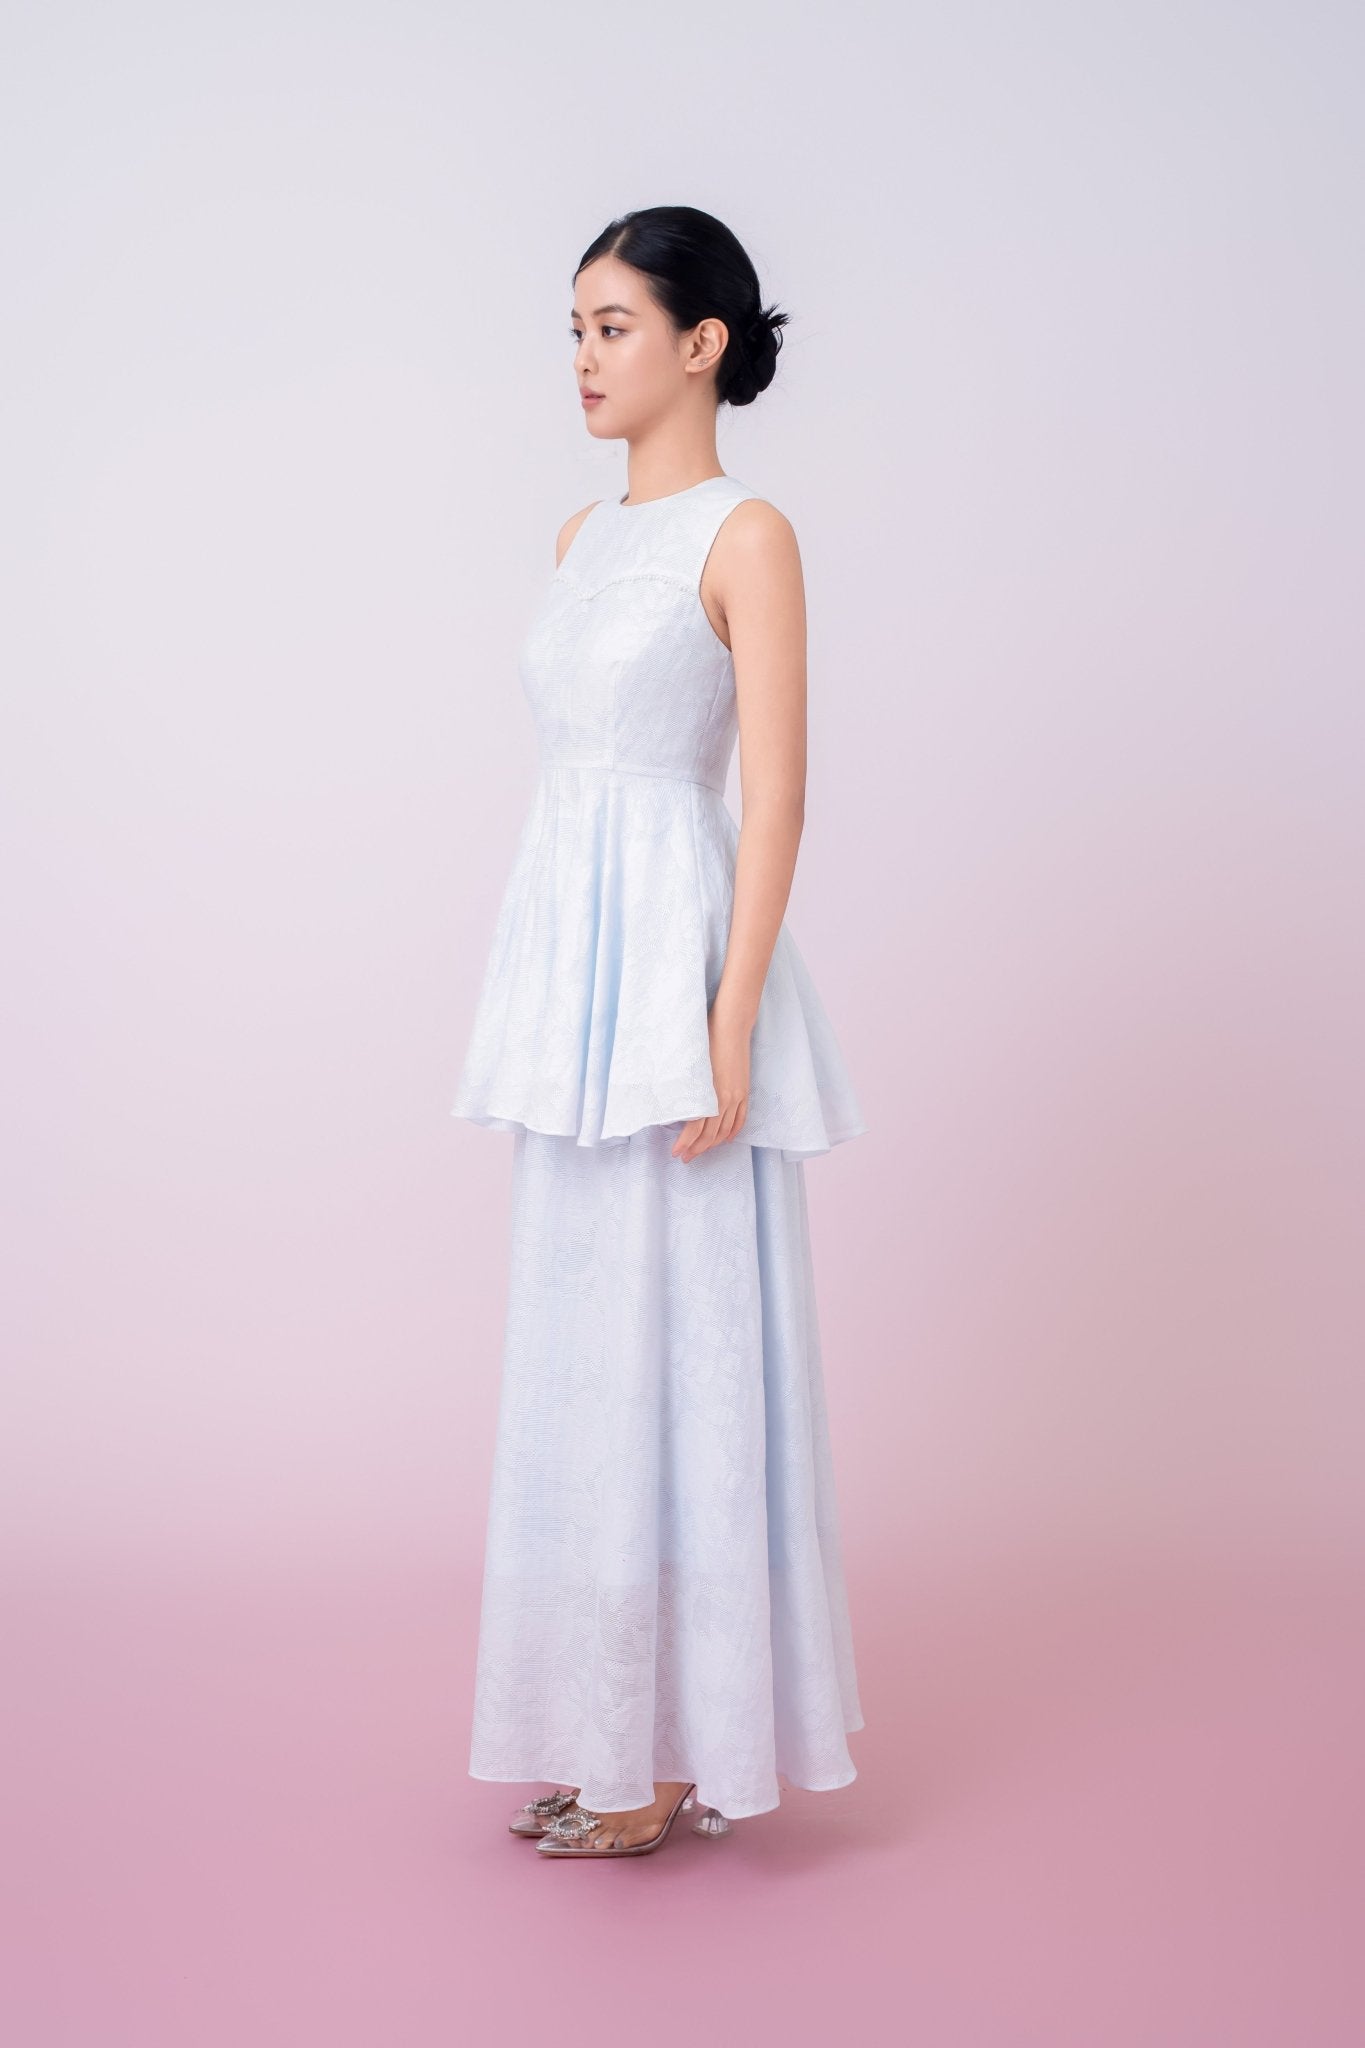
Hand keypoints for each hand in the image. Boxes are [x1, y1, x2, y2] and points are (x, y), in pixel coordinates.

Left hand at [671, 996, 751, 1161]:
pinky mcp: (745, 1091)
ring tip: (700, 1152)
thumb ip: (684, 1088)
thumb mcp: (688, 1064)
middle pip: (710, 1135)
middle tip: (684, 1158)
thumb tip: (672, 1104)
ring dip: (712, 1145)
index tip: (675, 1152)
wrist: (731, 1024)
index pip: (695, 1129)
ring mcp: (737, 1096)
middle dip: (696, 1149)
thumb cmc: (705, 1039)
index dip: (685, 1143)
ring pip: (725, 1131)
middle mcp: (725, 1099)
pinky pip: (741, 1119)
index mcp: (709, 1094)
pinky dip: (732, 1132)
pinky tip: (725, 1139)